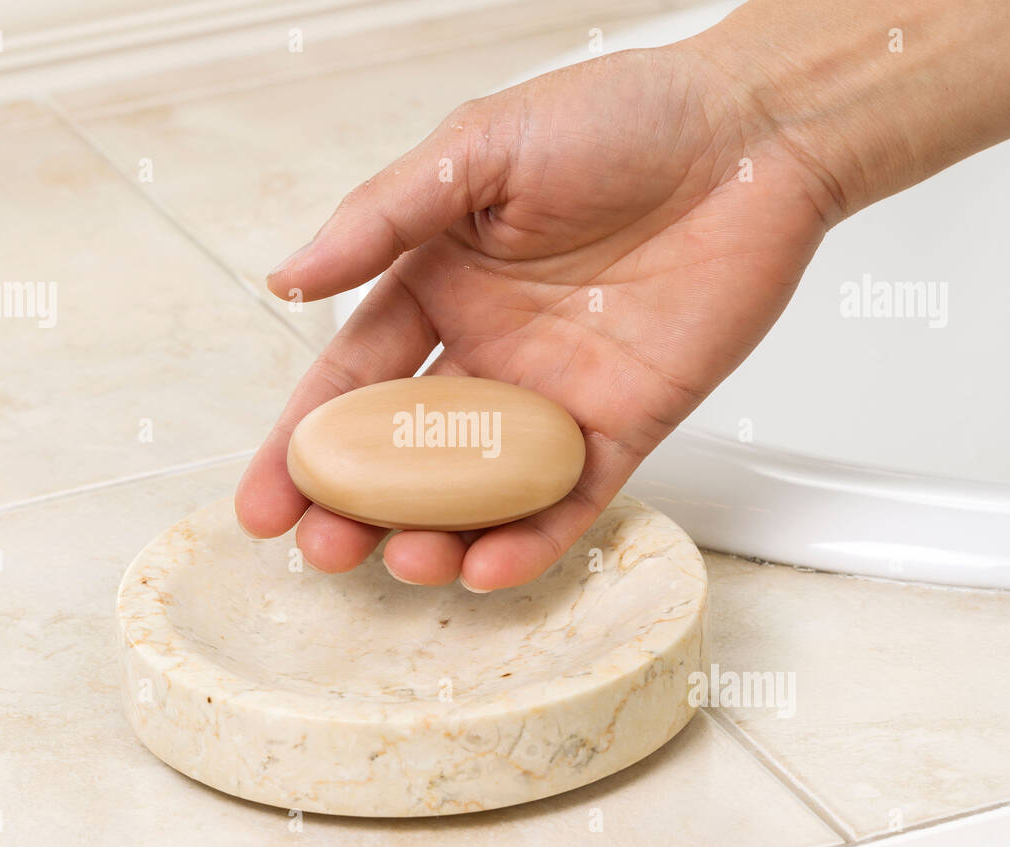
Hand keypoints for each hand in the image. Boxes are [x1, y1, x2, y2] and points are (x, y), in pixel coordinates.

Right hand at [234, 42, 836, 590]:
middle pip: (407, 454)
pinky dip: (531, 539)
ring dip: (436, 536)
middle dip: (357, 510)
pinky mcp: (626, 423)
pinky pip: (571, 499)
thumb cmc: (618, 117)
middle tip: (322, 553)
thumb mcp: (477, 149)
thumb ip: (382, 219)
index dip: (304, 445)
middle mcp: (490, 350)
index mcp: (441, 285)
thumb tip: (285, 279)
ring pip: (481, 491)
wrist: (748, 134)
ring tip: (405, 561)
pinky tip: (486, 566)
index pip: (355, 381)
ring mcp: (556, 395)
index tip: (261, 503)